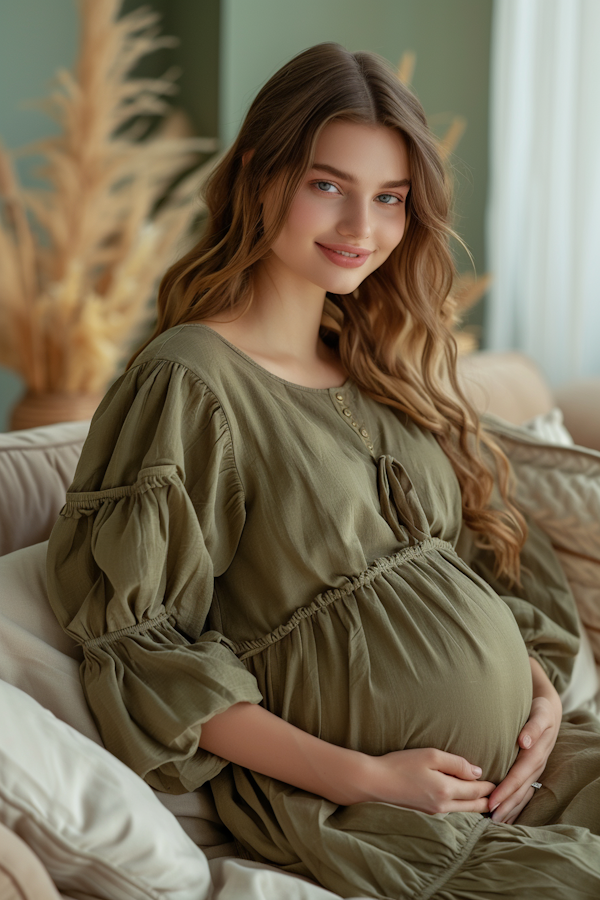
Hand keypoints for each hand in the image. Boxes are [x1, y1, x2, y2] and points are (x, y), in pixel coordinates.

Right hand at [363, 748, 495, 814]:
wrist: (375, 782)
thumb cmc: (401, 764)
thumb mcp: (430, 755)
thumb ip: (456, 763)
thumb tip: (478, 771)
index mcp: (446, 790)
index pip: (477, 790)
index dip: (491, 786)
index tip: (503, 781)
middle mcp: (443, 805)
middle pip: (474, 806)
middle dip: (489, 800)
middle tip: (502, 795)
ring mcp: (435, 812)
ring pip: (465, 811)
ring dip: (477, 805)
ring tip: (489, 800)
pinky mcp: (426, 812)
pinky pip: (453, 811)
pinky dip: (464, 807)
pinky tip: (464, 801)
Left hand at [488, 666, 561, 823]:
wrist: (549, 710)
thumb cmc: (539, 710)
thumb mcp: (540, 713)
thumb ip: (533, 727)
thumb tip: (524, 741)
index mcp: (535, 753)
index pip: (518, 776)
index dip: (506, 789)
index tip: (492, 801)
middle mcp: (536, 765)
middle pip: (520, 790)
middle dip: (506, 804)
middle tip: (489, 818)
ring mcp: (536, 770)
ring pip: (523, 794)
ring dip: (510, 808)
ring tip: (496, 821)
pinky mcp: (532, 771)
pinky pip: (525, 790)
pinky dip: (515, 803)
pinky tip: (506, 813)